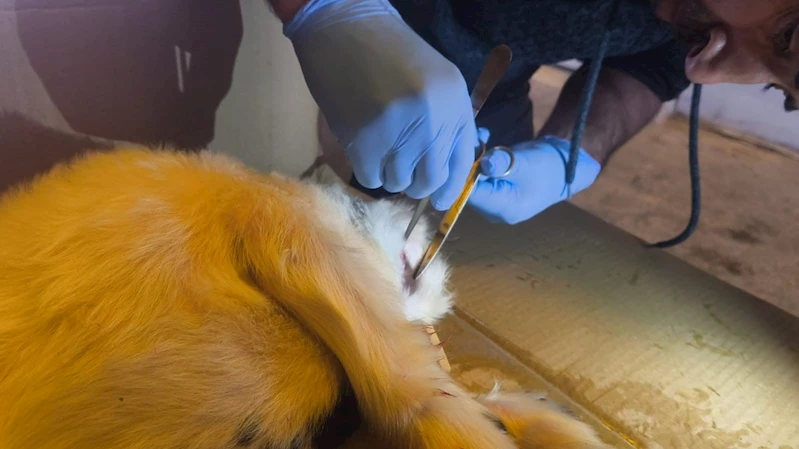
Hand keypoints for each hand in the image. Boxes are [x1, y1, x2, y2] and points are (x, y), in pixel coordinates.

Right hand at [284, 0, 478, 209]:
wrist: (343, 29)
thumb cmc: (389, 53)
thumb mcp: (436, 81)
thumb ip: (447, 123)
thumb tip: (446, 172)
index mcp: (454, 103)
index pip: (460, 164)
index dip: (449, 187)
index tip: (438, 197)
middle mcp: (432, 121)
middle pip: (429, 180)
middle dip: (417, 183)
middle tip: (404, 171)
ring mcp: (397, 133)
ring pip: (398, 182)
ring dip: (390, 174)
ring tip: (381, 147)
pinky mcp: (364, 142)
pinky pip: (371, 179)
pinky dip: (369, 170)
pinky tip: (365, 147)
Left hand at [468, 136, 600, 223]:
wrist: (567, 169)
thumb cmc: (550, 168)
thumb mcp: (526, 163)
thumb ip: (503, 164)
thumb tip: (482, 163)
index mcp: (504, 209)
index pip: (471, 195)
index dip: (463, 173)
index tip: (464, 150)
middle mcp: (495, 210)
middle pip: (469, 188)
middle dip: (467, 163)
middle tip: (472, 138)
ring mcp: (494, 201)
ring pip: (473, 180)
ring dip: (472, 158)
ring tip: (479, 136)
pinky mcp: (495, 190)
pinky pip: (480, 176)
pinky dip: (479, 159)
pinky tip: (483, 140)